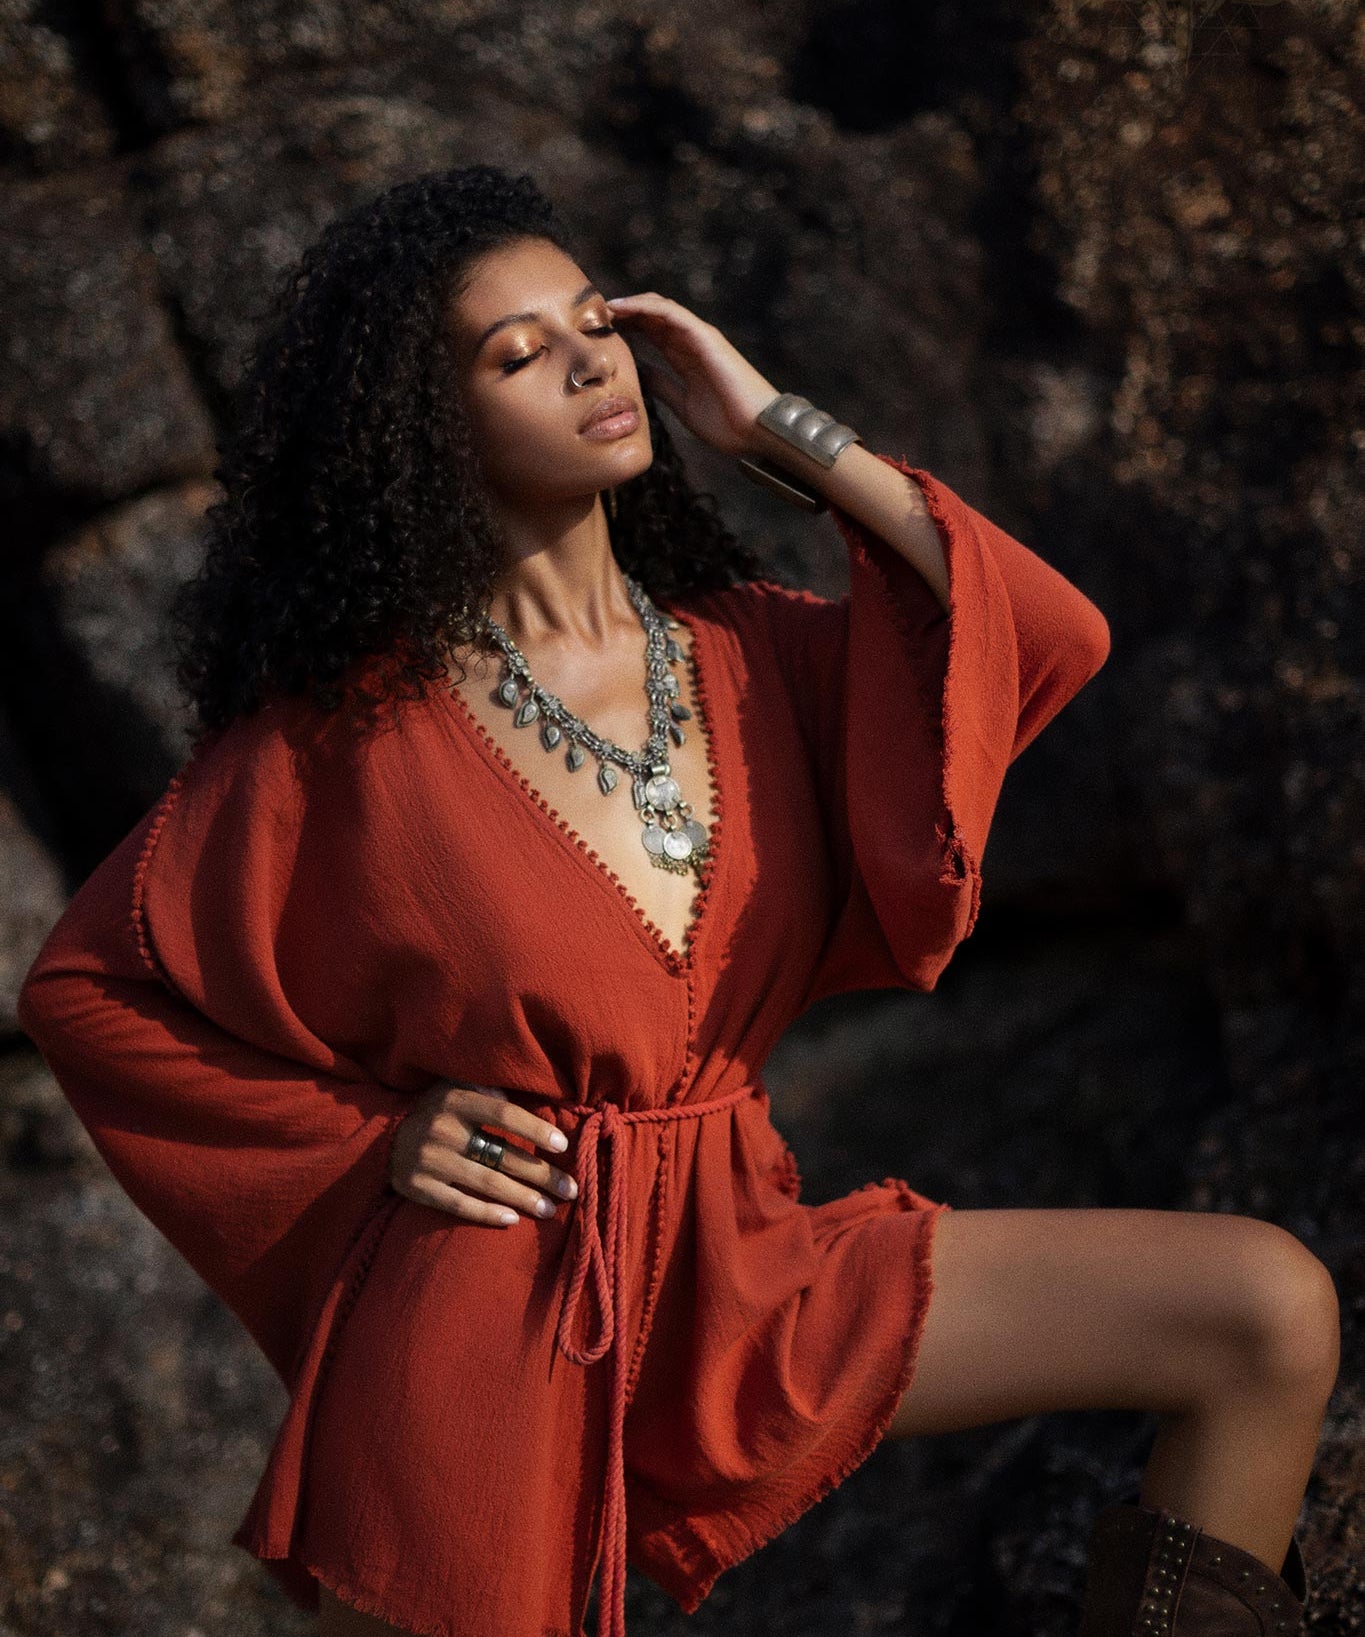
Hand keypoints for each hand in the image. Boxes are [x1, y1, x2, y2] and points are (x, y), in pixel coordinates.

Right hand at [389, 1080, 578, 1226]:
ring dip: (523, 1199)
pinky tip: (512, 1220)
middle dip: (541, 1174)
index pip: (504, 1115)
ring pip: (486, 1183)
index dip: (536, 1129)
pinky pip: (459, 1205)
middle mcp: (442, 1130)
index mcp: (456, 1101)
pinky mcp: (417, 1188)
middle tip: (570, 1189)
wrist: (380, 1139)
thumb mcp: (453, 1088)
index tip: (563, 1146)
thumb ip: (485, 1088)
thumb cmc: (435, 1112)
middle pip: (502, 1155)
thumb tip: (522, 1093)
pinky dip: (487, 1214)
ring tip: (550, 1210)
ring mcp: (429, 1161)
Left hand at [605, 291, 780, 458]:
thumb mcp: (682, 405)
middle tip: (592, 314)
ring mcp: (699, 337)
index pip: (651, 334)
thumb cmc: (727, 424)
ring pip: (659, 309)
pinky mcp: (705, 337)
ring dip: (629, 305)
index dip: (625, 328)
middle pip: (651, 317)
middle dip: (623, 313)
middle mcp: (692, 343)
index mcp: (686, 358)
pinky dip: (646, 307)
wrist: (755, 433)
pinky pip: (672, 314)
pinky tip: (622, 308)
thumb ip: (663, 386)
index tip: (598, 331)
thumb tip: (639, 375)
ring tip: (602, 307)